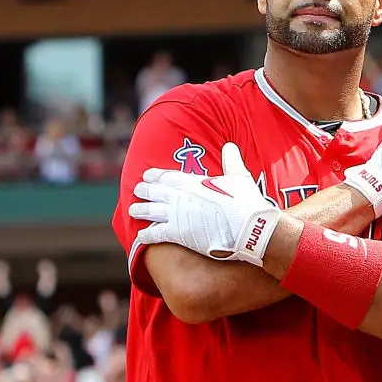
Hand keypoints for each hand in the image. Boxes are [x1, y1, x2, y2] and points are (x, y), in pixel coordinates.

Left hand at [129, 143, 279, 266]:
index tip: (147, 174)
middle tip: (137, 189)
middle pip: (155, 191)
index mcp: (192, 181)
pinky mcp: (178, 234)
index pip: (167, 176)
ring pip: (151, 211)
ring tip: (132, 209)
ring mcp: (177, 215)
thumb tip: (229, 146)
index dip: (155, 175)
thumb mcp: (239, 176)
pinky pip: (155, 233)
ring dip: (141, 210)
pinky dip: (146, 234)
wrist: (249, 227)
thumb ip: (231, 160)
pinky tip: (140, 235)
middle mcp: (180, 196)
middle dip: (145, 190)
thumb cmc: (246, 202)